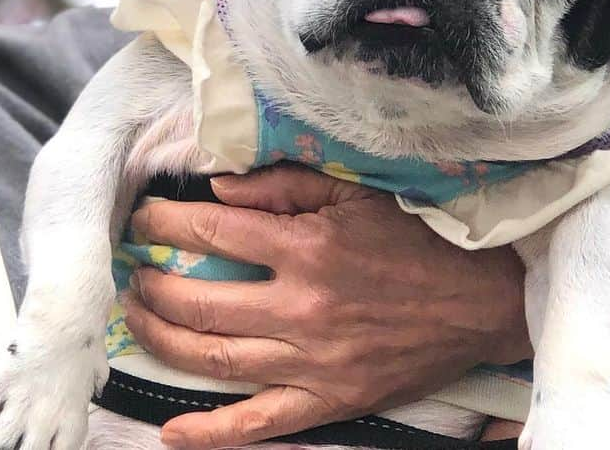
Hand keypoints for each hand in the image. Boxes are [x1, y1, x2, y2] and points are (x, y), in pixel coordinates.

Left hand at [122, 164, 530, 448]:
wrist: (478, 300)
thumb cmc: (413, 237)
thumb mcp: (354, 192)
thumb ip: (284, 184)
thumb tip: (217, 186)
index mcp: (307, 247)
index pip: (213, 230)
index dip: (166, 222)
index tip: (140, 218)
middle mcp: (301, 307)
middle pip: (200, 302)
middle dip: (151, 285)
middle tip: (130, 272)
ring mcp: (312, 363)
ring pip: (214, 360)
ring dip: (163, 341)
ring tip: (136, 319)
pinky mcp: (327, 401)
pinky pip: (259, 425)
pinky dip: (211, 433)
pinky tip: (172, 430)